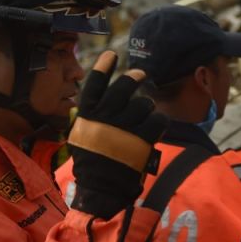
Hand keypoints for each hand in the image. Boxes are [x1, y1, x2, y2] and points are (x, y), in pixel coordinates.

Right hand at [68, 51, 167, 217]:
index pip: (94, 84)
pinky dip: (159, 121)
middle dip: (134, 78)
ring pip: (144, 104)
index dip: (103, 67)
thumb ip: (91, 116)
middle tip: (141, 74)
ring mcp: (124, 128)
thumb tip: (101, 98)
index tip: (111, 54)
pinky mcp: (142, 139)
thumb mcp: (81, 135)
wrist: (102, 187)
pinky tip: (156, 125)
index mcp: (87, 115)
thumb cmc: (91, 161)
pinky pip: (158, 119)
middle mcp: (105, 117)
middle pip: (123, 87)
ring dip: (147, 107)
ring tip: (144, 115)